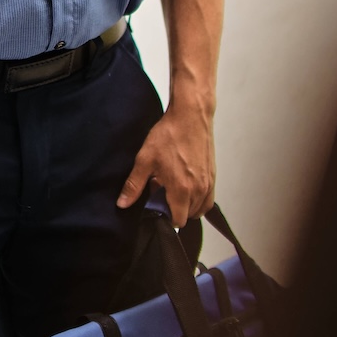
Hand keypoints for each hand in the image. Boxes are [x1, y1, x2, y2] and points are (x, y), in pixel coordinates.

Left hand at [116, 107, 215, 225]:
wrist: (190, 115)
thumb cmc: (170, 134)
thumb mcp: (145, 159)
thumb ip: (134, 185)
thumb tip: (122, 203)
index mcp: (181, 189)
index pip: (177, 221)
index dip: (166, 218)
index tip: (157, 206)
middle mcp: (198, 190)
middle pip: (188, 216)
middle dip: (175, 210)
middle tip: (163, 192)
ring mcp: (208, 183)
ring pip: (199, 209)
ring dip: (187, 205)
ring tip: (175, 188)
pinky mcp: (213, 175)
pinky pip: (208, 199)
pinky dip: (199, 199)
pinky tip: (187, 185)